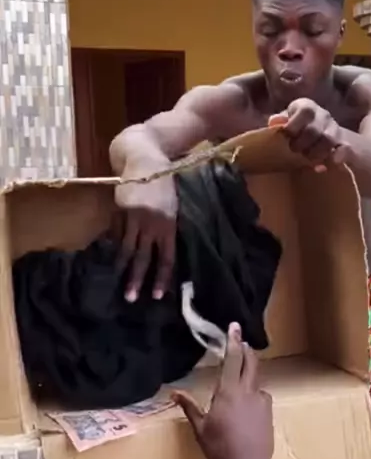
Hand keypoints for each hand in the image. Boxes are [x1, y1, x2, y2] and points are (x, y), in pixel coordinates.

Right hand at [114, 169, 177, 301]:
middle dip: (136, 279)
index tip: (156, 296)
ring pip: (126, 247)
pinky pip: (115, 232)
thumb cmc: (165, 186)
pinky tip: (109, 258)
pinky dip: (112, 244)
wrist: (146, 160)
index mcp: (169, 225)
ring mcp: (133, 217)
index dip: (161, 278)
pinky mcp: (119, 210)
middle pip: (143, 257)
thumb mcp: (173, 209)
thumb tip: (160, 254)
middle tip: (129, 298)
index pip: (166, 258)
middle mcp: (151, 224)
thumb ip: (167, 230)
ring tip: (115, 281)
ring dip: (121, 267)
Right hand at [173, 323, 273, 458]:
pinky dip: (253, 395)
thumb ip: (189, 407)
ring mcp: (262, 402)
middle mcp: (248, 392)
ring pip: (256, 381)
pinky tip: (246, 409)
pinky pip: (260, 397)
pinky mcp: (269, 413)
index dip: (234, 341)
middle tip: (240, 343)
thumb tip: (174, 393)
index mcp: (229, 391)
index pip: (233, 359)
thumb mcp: (200, 428)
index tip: (235, 327)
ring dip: (249, 376)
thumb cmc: (219, 448)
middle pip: (251, 363)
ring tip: (238, 383)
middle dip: (246, 351)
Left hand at [269, 98, 349, 169]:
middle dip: (302, 144)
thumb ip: (279, 121)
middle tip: (294, 150)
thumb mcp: (286, 121)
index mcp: (307, 107)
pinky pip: (345, 149)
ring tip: (307, 159)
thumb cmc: (295, 127)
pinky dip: (336, 158)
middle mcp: (323, 115)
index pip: (306, 111)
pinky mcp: (343, 143)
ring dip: (315, 153)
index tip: (287, 136)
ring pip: (329, 140)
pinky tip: (323, 167)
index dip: (294, 125)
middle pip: (315, 129)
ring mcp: (334, 129)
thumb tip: (274, 121)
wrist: (318, 133)